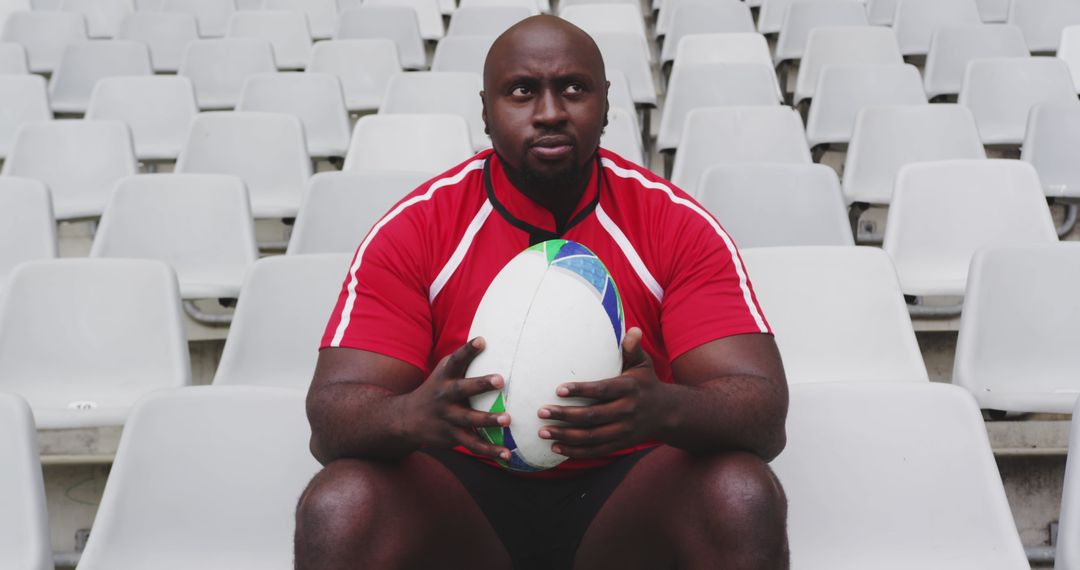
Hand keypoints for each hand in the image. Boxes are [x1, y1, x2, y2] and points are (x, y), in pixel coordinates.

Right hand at [401, 337, 511, 460]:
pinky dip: (490, 451)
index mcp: (445, 377)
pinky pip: (473, 444)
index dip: (468, 350)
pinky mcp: (452, 436)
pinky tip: (507, 454)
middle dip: (481, 384)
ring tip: (508, 419)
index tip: (481, 340)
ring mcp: (448, 417)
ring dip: (488, 419)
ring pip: (469, 419)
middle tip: (501, 380)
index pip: (456, 360)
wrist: (406, 419)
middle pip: (462, 389)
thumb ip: (464, 360)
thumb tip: (492, 339)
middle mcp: (445, 396)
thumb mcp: (444, 372)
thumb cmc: (436, 389)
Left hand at [537, 328, 669, 458]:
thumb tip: (633, 329)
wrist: (666, 412)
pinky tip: (556, 447)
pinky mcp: (621, 443)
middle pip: (593, 416)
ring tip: (543, 431)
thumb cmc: (646, 382)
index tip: (558, 390)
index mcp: (629, 388)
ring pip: (591, 437)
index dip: (581, 391)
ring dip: (565, 435)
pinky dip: (576, 451)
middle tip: (542, 412)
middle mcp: (627, 411)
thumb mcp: (643, 363)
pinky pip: (596, 451)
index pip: (602, 390)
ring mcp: (624, 430)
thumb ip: (632, 348)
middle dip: (565, 415)